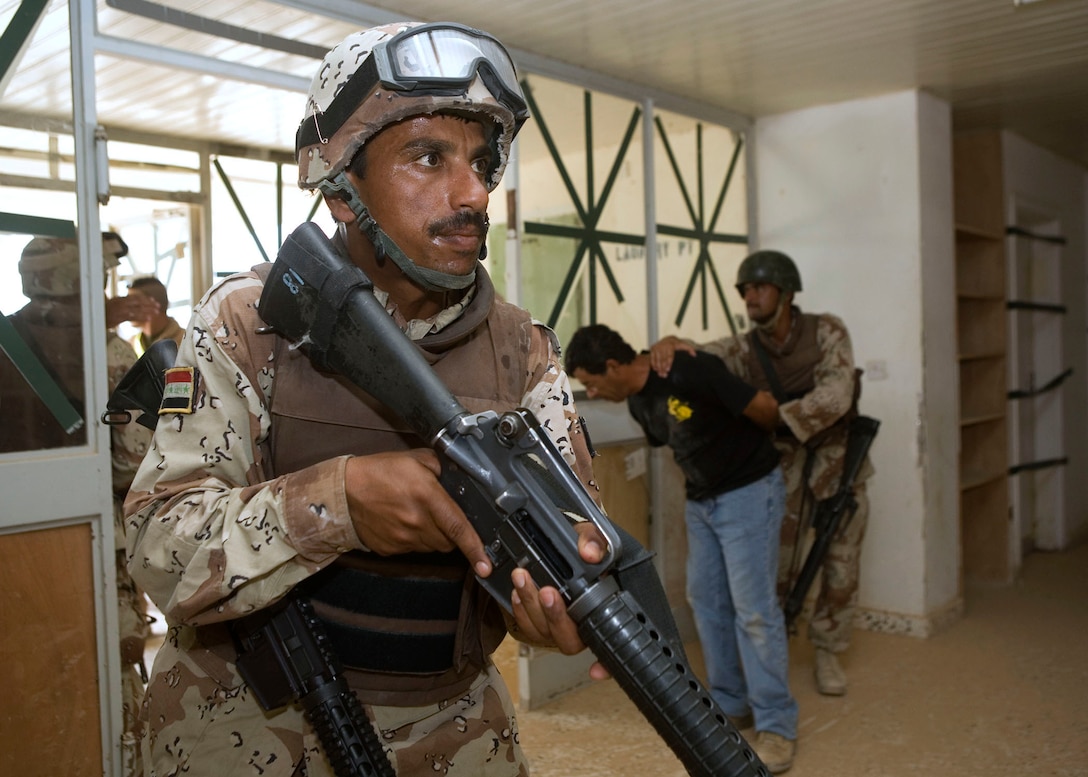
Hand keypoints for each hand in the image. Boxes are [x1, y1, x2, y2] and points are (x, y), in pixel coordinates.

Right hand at [106, 293, 159, 328]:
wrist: (94, 317)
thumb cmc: (102, 311)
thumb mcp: (113, 303)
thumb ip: (123, 301)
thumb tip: (132, 300)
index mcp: (120, 298)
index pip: (136, 297)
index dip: (145, 298)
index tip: (153, 300)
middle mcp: (121, 303)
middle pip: (139, 302)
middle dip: (149, 304)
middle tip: (158, 306)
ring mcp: (121, 310)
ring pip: (138, 309)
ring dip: (148, 311)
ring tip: (156, 312)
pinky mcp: (120, 318)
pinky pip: (133, 317)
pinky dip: (141, 317)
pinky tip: (148, 318)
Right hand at [344, 449, 491, 576]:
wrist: (343, 492)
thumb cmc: (379, 472)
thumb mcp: (416, 459)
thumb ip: (443, 469)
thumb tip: (461, 478)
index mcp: (427, 496)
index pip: (458, 527)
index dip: (475, 547)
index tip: (486, 564)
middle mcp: (416, 521)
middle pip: (448, 541)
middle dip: (453, 532)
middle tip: (442, 515)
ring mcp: (403, 539)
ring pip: (433, 546)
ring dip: (434, 536)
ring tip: (419, 515)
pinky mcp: (391, 549)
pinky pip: (414, 550)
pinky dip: (415, 540)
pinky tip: (404, 523)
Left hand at [509, 521, 611, 679]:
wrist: (558, 548)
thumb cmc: (580, 549)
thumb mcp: (590, 538)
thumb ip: (593, 542)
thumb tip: (590, 554)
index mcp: (602, 611)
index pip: (610, 644)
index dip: (605, 666)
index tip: (596, 670)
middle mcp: (581, 627)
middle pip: (569, 640)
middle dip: (555, 617)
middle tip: (547, 591)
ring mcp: (557, 629)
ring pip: (544, 633)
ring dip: (531, 607)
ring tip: (522, 578)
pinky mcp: (538, 626)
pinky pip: (527, 628)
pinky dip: (520, 611)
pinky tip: (516, 592)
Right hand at [648, 335, 695, 376]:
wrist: (668, 339)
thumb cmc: (677, 345)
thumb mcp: (684, 345)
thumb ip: (690, 349)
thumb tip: (694, 355)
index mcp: (671, 345)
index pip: (669, 356)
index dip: (668, 363)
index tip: (668, 369)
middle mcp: (663, 345)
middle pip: (663, 359)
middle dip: (663, 368)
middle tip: (664, 375)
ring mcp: (657, 347)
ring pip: (657, 359)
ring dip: (658, 367)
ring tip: (660, 374)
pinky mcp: (653, 348)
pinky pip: (652, 357)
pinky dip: (653, 364)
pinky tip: (655, 369)